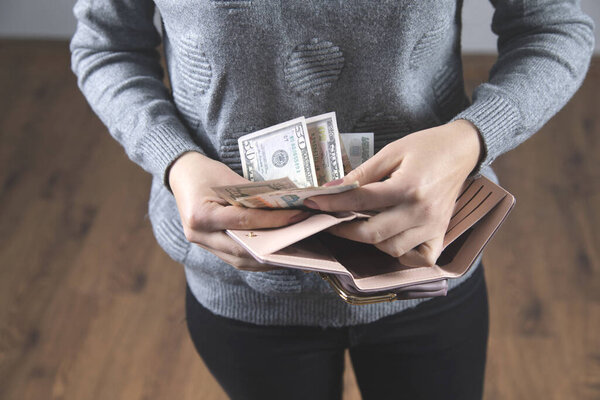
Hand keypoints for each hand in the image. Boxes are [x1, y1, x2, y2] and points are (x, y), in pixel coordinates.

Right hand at [168, 152, 310, 270]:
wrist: (181, 175)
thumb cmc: (206, 172)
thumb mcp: (229, 178)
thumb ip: (254, 196)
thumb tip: (285, 208)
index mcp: (201, 215)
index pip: (244, 221)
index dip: (273, 221)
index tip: (297, 217)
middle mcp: (198, 235)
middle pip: (241, 250)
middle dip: (273, 248)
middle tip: (300, 244)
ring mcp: (201, 244)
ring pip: (238, 260)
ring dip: (266, 259)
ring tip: (292, 253)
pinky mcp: (207, 247)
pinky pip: (234, 258)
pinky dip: (255, 258)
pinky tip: (275, 254)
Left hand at [304, 120, 481, 266]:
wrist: (463, 149)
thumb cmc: (426, 146)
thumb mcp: (391, 151)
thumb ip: (362, 173)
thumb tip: (333, 188)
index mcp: (408, 187)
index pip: (360, 200)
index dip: (332, 203)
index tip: (312, 204)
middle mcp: (421, 212)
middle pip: (373, 234)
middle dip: (345, 230)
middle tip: (332, 221)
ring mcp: (433, 226)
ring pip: (392, 250)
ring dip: (372, 241)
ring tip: (362, 225)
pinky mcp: (441, 233)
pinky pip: (419, 258)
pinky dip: (403, 255)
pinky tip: (392, 240)